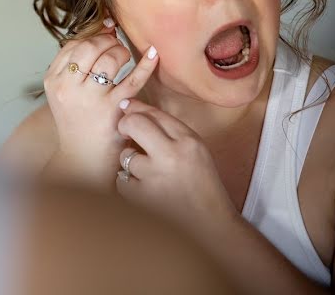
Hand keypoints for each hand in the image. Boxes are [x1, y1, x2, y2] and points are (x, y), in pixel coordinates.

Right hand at [42, 19, 158, 189]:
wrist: (82, 158)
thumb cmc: (77, 121)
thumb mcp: (63, 93)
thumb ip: (74, 66)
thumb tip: (101, 31)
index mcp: (53, 80)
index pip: (72, 45)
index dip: (91, 35)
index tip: (104, 33)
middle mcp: (68, 87)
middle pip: (89, 47)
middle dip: (106, 40)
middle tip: (114, 44)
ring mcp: (90, 98)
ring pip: (109, 59)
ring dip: (121, 52)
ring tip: (124, 57)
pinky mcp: (113, 109)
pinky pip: (133, 79)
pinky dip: (145, 64)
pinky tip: (153, 53)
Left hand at [115, 98, 237, 232]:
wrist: (212, 226)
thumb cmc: (202, 186)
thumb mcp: (196, 152)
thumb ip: (171, 132)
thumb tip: (134, 110)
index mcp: (189, 141)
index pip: (155, 114)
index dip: (135, 107)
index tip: (126, 107)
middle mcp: (172, 155)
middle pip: (134, 124)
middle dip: (125, 125)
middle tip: (126, 133)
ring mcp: (156, 177)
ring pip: (126, 156)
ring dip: (131, 164)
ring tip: (149, 176)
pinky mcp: (143, 197)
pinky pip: (122, 181)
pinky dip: (129, 186)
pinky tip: (145, 191)